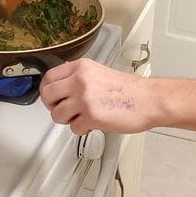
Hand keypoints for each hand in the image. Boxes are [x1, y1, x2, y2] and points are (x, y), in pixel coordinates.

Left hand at [39, 58, 155, 134]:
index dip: (47, 91)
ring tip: (81, 117)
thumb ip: (78, 77)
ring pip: (57, 114)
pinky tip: (93, 123)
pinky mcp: (91, 116)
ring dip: (68, 120)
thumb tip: (61, 87)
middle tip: (63, 110)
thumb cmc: (129, 90)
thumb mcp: (99, 72)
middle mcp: (80, 80)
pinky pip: (73, 128)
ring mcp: (84, 98)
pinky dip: (82, 129)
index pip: (49, 77)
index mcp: (81, 67)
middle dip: (53, 107)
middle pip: (48, 96)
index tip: (51, 97)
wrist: (148, 100)